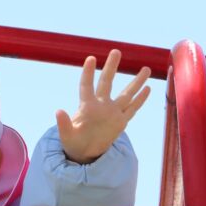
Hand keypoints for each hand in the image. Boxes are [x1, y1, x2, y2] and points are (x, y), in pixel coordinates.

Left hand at [55, 49, 151, 163]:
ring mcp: (112, 113)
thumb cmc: (73, 144)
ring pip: (127, 94)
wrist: (85, 154)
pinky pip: (133, 108)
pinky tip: (148, 88)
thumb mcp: (67, 136)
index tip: (91, 58)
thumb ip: (63, 124)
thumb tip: (58, 111)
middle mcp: (101, 105)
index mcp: (87, 107)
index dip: (88, 73)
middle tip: (116, 51)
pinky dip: (140, 99)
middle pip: (107, 82)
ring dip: (136, 82)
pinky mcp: (121, 122)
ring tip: (146, 68)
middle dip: (111, 67)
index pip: (86, 86)